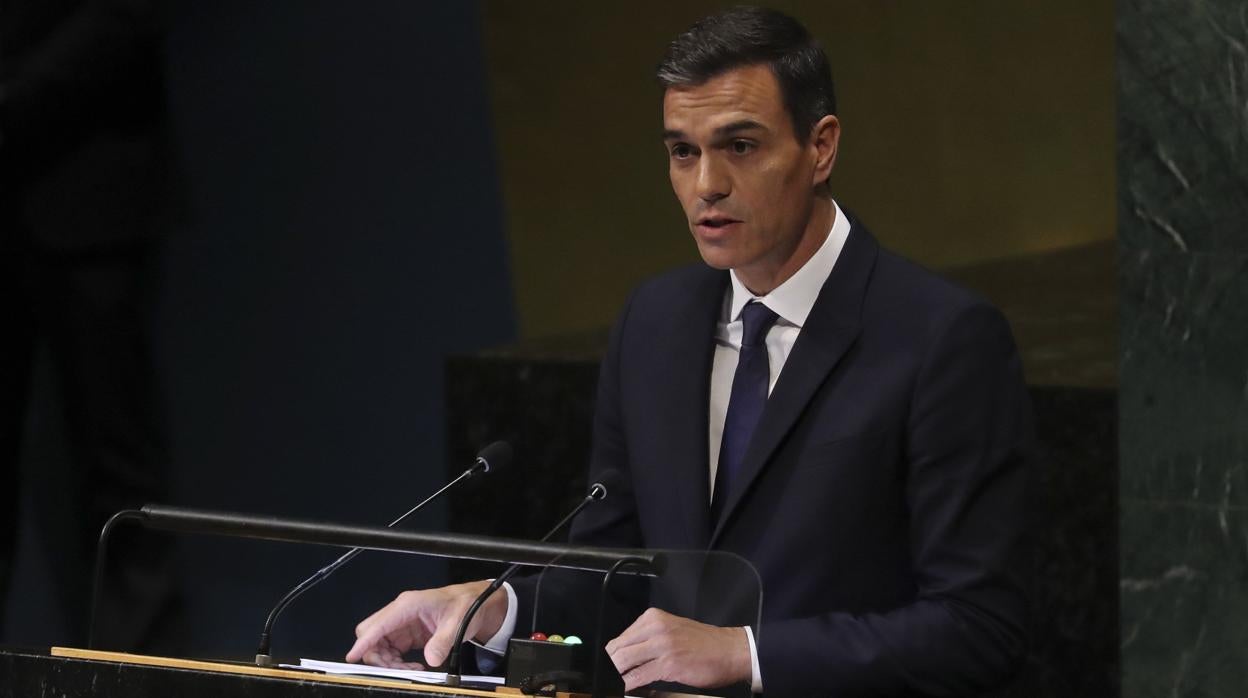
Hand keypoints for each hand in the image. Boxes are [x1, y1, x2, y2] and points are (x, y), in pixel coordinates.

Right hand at [345, 580, 507, 668]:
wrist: (477, 603)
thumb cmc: (467, 605)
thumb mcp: (458, 623)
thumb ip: (443, 641)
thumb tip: (430, 660)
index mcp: (408, 605)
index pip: (378, 625)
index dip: (363, 642)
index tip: (352, 657)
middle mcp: (401, 613)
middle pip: (372, 634)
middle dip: (376, 655)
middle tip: (395, 669)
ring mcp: (403, 623)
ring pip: (380, 645)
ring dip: (388, 661)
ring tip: (411, 669)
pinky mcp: (408, 633)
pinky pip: (392, 650)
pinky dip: (397, 661)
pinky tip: (413, 666)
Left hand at [605, 608, 751, 690]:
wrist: (730, 650)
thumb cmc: (703, 644)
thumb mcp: (671, 631)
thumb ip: (647, 640)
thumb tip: (625, 657)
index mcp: (653, 618)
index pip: (620, 639)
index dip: (610, 657)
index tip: (605, 668)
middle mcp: (655, 628)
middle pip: (617, 650)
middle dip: (609, 667)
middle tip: (606, 679)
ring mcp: (662, 645)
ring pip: (624, 662)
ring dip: (616, 676)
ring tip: (613, 684)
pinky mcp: (669, 664)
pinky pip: (639, 677)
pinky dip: (629, 685)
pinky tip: (626, 689)